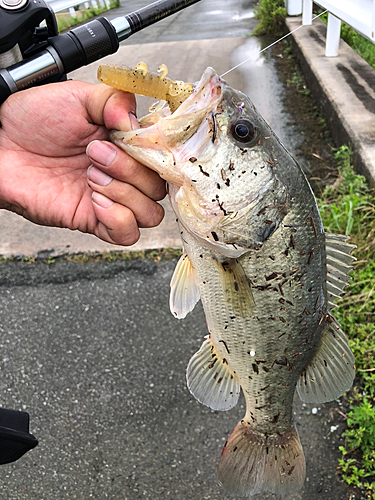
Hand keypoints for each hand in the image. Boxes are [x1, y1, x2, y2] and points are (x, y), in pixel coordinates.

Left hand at [0, 81, 165, 245]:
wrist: (1, 146)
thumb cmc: (32, 121)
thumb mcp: (76, 96)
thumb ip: (113, 100)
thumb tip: (136, 120)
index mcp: (125, 145)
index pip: (163, 158)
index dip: (154, 153)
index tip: (130, 140)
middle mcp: (123, 174)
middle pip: (158, 188)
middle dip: (131, 171)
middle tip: (96, 154)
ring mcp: (111, 199)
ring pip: (150, 214)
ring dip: (125, 194)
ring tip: (92, 176)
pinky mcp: (94, 221)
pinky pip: (127, 235)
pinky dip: (118, 218)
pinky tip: (95, 200)